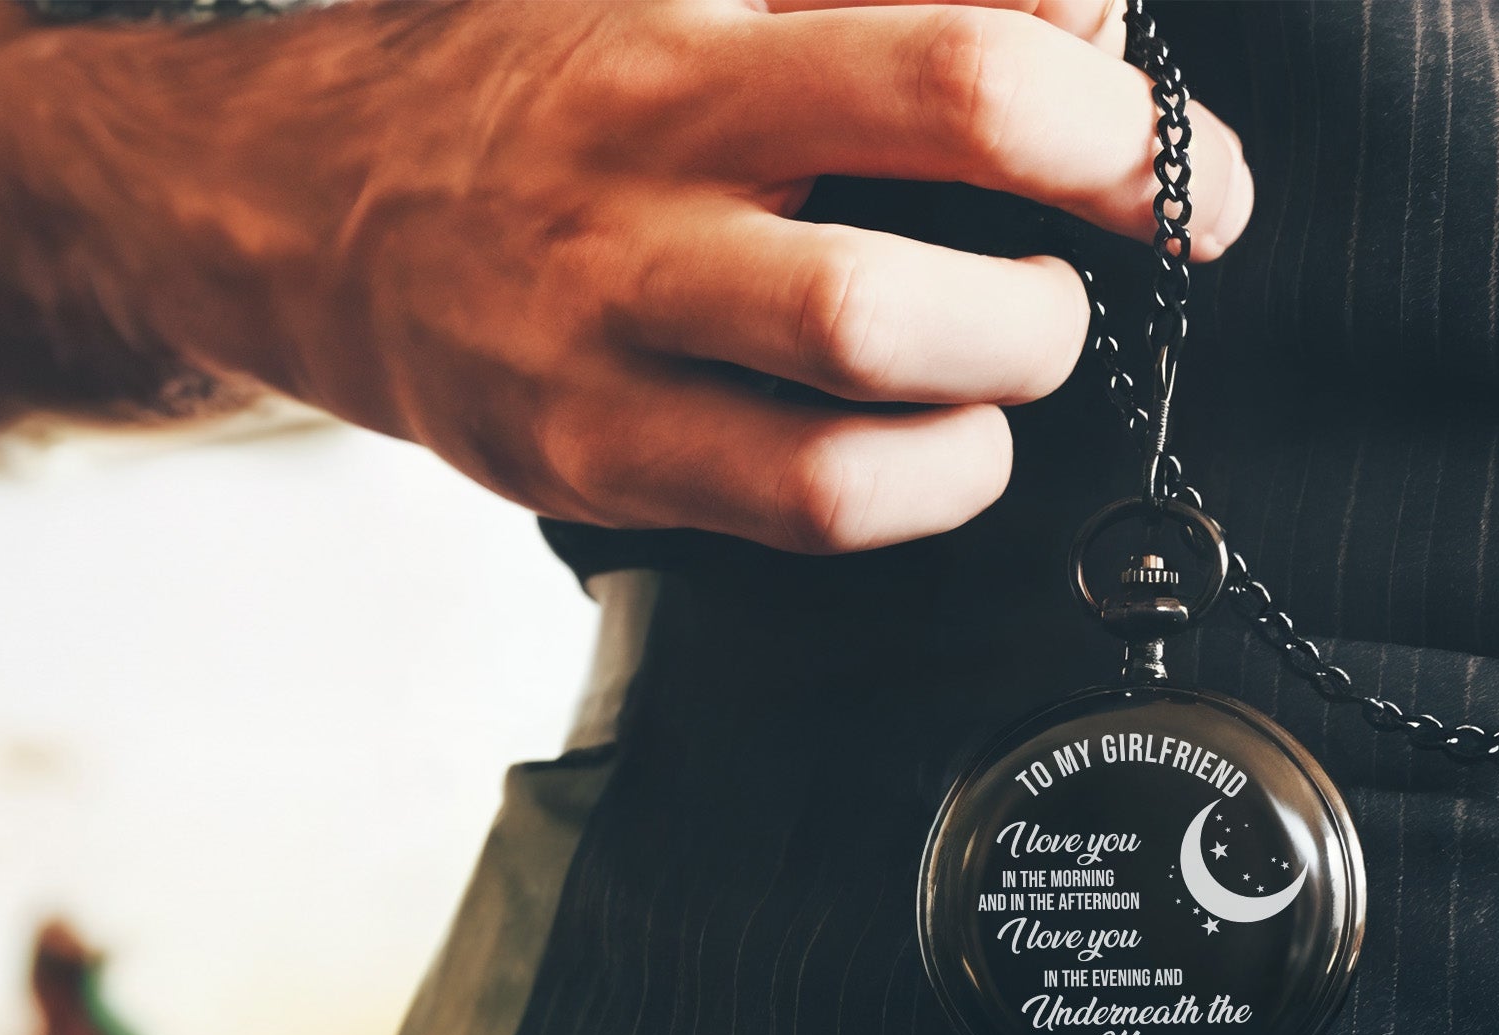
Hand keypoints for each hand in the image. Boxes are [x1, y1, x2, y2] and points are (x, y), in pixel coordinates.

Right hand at [157, 0, 1251, 551]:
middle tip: (1066, 296)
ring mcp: (600, 362)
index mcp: (689, 52)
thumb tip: (1086, 19)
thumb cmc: (538, 89)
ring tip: (987, 387)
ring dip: (971, 435)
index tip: (1184, 181)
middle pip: (888, 306)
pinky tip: (911, 449)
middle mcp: (637, 212)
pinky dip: (900, 497)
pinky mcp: (585, 468)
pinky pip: (788, 521)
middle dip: (1040, 320)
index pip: (953, 81)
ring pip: (836, 460)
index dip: (1111, 142)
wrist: (314, 200)